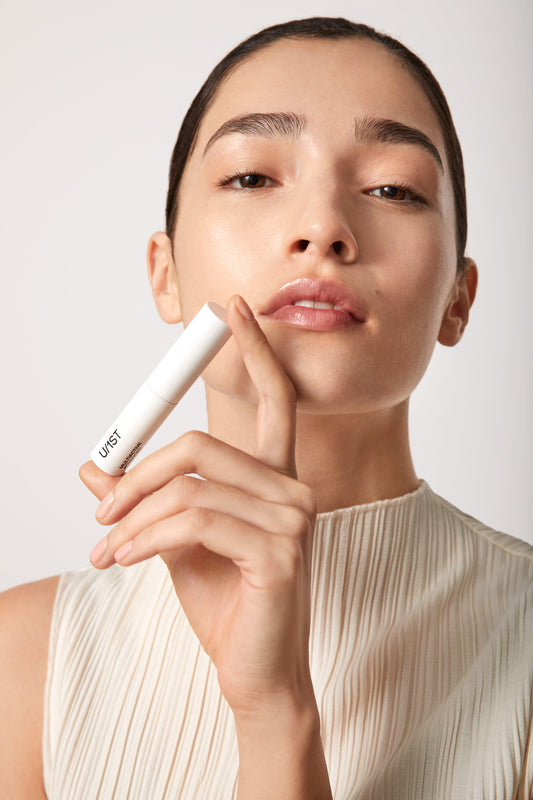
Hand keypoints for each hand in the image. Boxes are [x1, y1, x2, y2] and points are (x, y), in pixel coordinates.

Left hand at [79, 294, 316, 711]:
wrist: (252, 670)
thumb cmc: (224, 602)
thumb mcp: (172, 539)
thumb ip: (144, 498)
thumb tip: (95, 468)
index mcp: (275, 480)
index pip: (275, 400)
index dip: (257, 351)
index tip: (234, 311)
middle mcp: (292, 490)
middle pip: (201, 445)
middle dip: (140, 474)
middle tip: (102, 506)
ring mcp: (291, 520)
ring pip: (190, 486)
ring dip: (134, 517)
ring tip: (106, 548)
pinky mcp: (278, 553)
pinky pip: (193, 522)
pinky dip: (146, 538)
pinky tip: (126, 560)